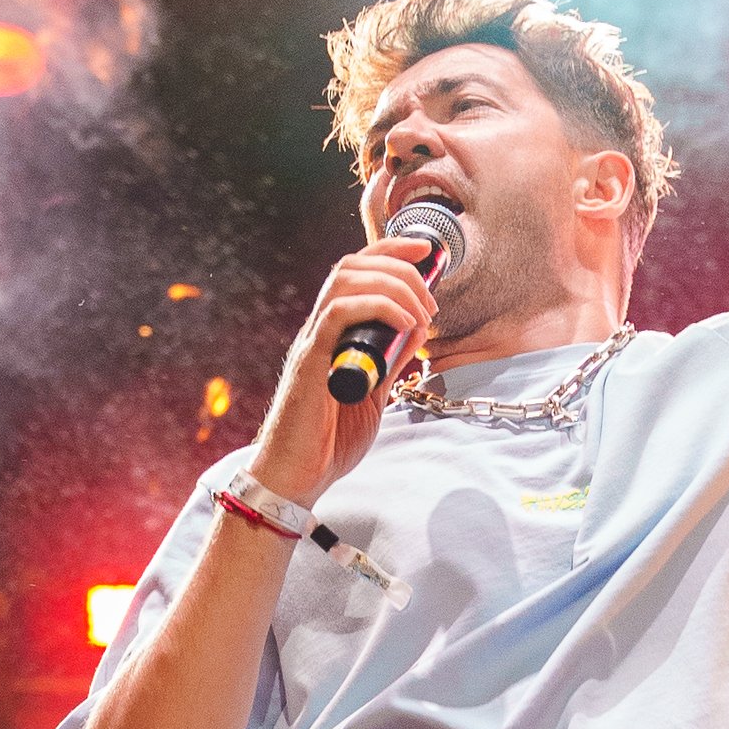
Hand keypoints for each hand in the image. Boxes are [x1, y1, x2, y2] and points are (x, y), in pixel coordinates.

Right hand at [250, 244, 438, 504]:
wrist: (297, 477)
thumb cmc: (328, 442)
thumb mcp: (375, 395)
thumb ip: (391, 361)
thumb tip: (417, 332)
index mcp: (333, 334)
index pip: (356, 271)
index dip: (390, 251)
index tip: (427, 252)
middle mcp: (319, 329)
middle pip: (352, 265)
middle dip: (399, 265)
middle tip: (431, 297)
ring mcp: (313, 341)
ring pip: (346, 280)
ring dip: (393, 285)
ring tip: (422, 313)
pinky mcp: (311, 360)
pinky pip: (340, 313)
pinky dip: (378, 308)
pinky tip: (405, 325)